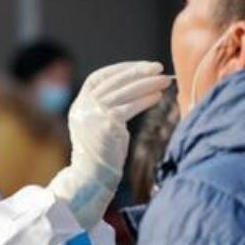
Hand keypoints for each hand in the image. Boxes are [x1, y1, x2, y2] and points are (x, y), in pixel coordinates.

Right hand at [49, 61, 169, 228]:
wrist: (91, 177)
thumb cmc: (100, 155)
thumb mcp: (97, 126)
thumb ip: (106, 108)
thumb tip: (135, 90)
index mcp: (79, 105)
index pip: (98, 78)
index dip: (119, 69)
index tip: (139, 67)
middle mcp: (83, 107)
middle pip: (113, 81)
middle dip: (137, 72)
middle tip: (158, 67)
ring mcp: (93, 114)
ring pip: (123, 92)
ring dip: (147, 83)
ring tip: (165, 80)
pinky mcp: (106, 124)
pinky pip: (129, 107)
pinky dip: (145, 100)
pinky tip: (158, 97)